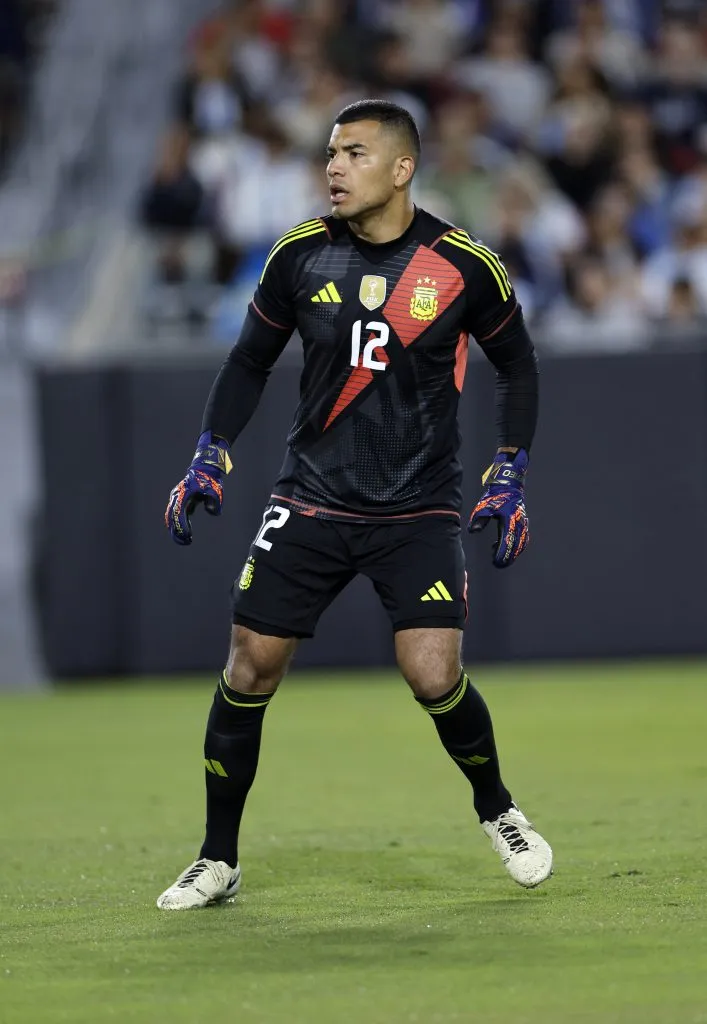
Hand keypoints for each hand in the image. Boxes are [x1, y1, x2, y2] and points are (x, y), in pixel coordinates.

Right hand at [165, 431, 231, 545]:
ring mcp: (176, 498)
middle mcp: (176, 496)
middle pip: (171, 517)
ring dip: (177, 529)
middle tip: (186, 541)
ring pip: (172, 517)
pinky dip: (180, 524)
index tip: (188, 535)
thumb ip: (214, 501)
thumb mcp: (215, 490)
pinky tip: (187, 533)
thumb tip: (212, 512)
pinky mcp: (180, 501)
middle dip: (177, 531)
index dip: (182, 525)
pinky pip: (176, 515)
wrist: (204, 468)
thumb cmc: (209, 479)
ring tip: (186, 540)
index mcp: (183, 494)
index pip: (178, 512)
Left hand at [468, 449, 528, 568]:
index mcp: (509, 521)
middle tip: (497, 564)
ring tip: (499, 558)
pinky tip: (502, 547)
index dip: (502, 554)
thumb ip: (478, 519)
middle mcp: (518, 524)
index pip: (507, 542)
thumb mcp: (484, 506)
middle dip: (507, 558)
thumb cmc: (496, 496)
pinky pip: (522, 539)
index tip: (496, 562)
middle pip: (516, 546)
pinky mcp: (523, 523)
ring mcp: (522, 523)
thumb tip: (473, 531)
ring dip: (511, 553)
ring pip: (520, 544)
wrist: (509, 485)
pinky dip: (515, 546)